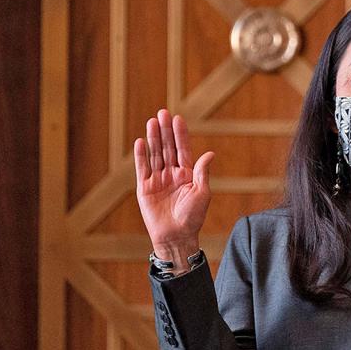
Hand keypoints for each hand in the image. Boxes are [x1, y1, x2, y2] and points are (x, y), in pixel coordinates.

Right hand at [134, 109, 214, 264]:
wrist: (177, 236)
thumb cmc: (193, 217)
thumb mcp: (202, 193)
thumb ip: (202, 172)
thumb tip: (210, 153)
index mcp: (186, 174)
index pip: (183, 149)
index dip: (180, 134)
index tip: (178, 119)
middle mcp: (171, 174)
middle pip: (167, 148)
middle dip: (166, 131)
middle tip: (162, 113)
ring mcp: (157, 180)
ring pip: (155, 154)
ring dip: (154, 138)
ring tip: (152, 122)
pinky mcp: (144, 188)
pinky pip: (142, 168)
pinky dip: (141, 155)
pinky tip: (140, 142)